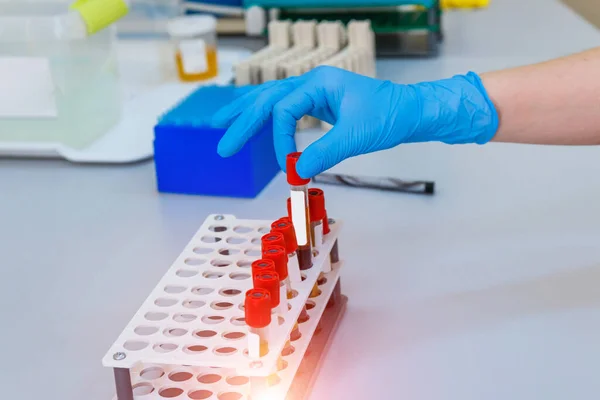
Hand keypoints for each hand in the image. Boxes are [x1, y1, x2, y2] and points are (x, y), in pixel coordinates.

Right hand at [212, 66, 497, 177]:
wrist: (412, 112)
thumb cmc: (390, 117)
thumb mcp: (356, 136)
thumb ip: (323, 152)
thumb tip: (295, 172)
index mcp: (319, 82)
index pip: (283, 109)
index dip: (278, 140)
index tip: (286, 165)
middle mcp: (312, 83)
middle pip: (267, 99)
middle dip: (242, 121)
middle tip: (221, 144)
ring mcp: (315, 92)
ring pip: (272, 100)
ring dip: (248, 114)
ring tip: (221, 123)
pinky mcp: (320, 104)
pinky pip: (285, 109)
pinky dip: (268, 118)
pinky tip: (255, 123)